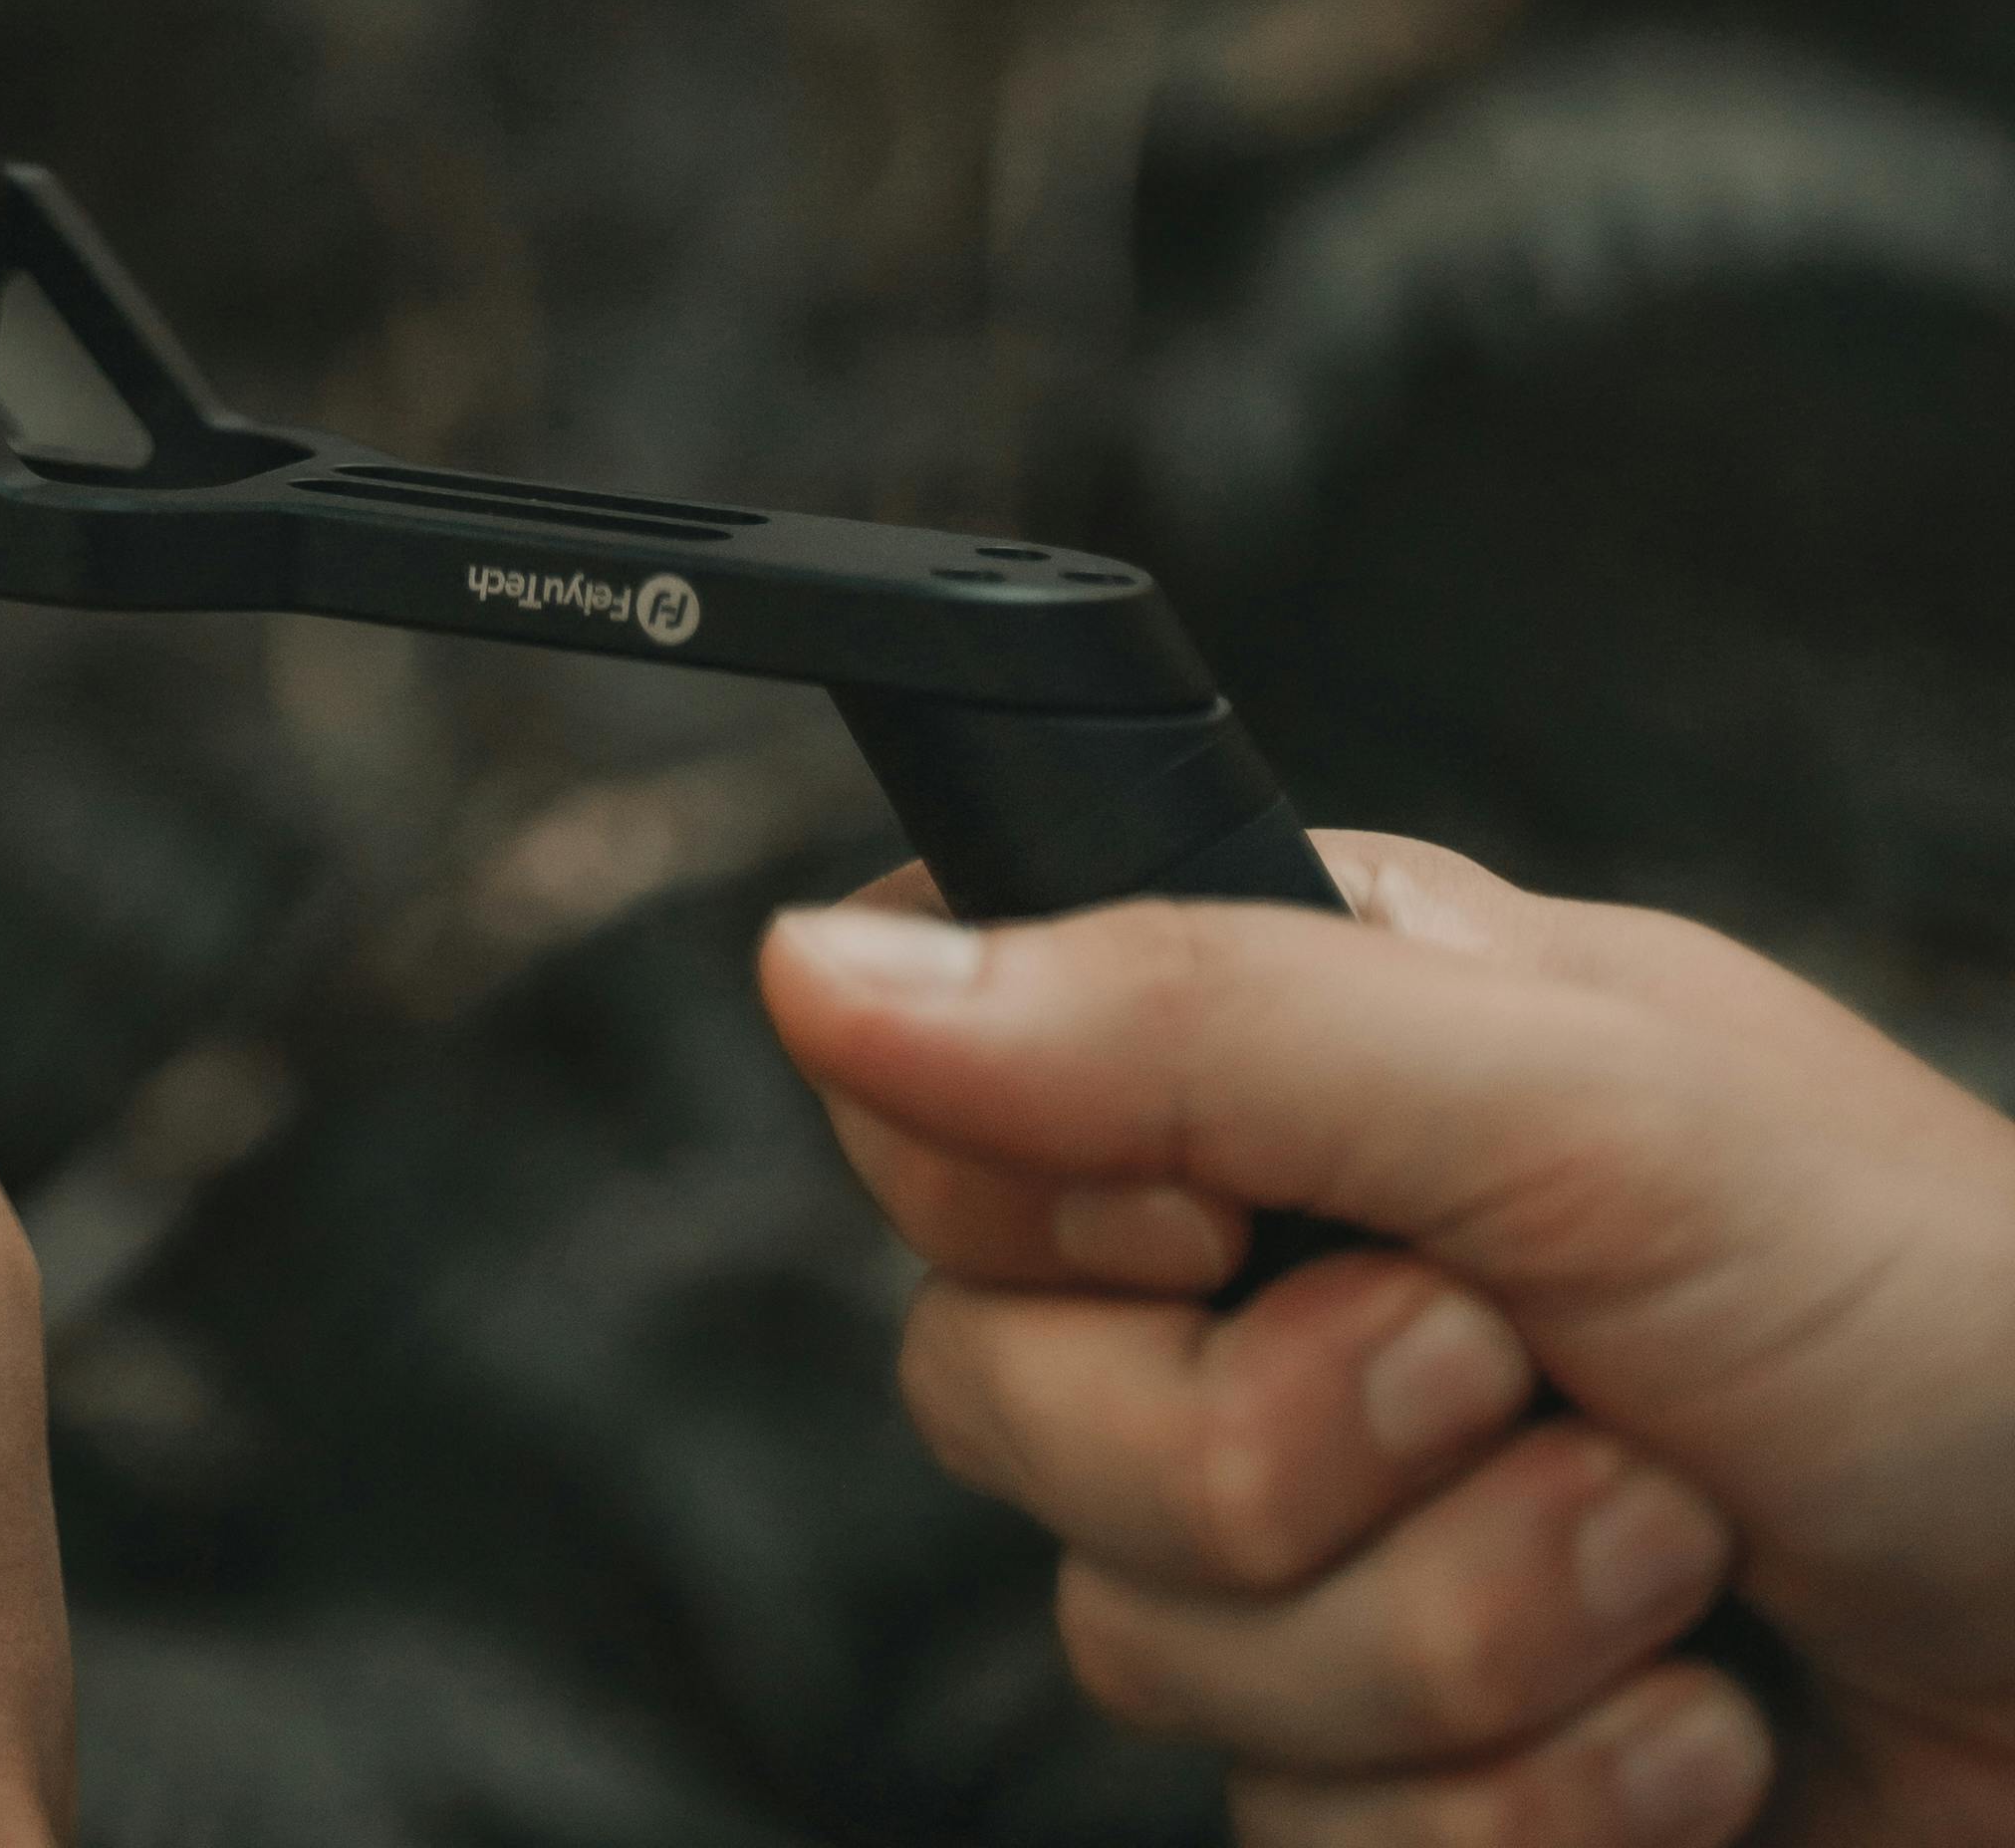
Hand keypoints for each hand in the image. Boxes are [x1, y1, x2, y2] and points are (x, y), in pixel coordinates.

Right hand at [761, 840, 2014, 1847]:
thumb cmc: (1951, 1327)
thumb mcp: (1579, 1103)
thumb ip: (1194, 1020)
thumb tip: (820, 960)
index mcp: (1291, 1060)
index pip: (940, 1104)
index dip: (1036, 1185)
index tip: (1212, 1213)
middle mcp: (1280, 1293)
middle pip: (1005, 1406)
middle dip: (1290, 1443)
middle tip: (1520, 1375)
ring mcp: (1347, 1564)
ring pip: (1151, 1653)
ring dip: (1464, 1638)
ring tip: (1679, 1563)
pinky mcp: (1424, 1797)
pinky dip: (1533, 1817)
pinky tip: (1697, 1742)